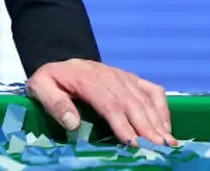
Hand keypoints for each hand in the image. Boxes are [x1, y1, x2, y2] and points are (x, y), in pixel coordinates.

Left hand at [27, 59, 173, 145]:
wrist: (61, 61)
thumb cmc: (52, 79)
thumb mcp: (40, 87)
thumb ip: (53, 102)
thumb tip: (72, 122)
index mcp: (86, 78)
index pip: (108, 103)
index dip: (122, 123)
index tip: (133, 143)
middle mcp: (109, 76)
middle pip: (132, 102)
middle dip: (147, 127)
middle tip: (160, 148)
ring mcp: (123, 76)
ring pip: (145, 99)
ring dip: (158, 121)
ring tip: (168, 143)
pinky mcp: (132, 79)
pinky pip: (153, 90)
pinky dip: (163, 108)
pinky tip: (167, 126)